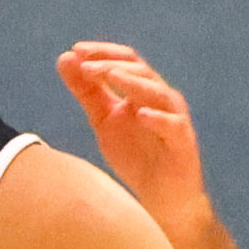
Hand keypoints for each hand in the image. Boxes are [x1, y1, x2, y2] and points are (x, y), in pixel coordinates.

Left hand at [56, 42, 211, 244]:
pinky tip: (141, 114)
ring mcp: (174, 118)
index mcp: (142, 89)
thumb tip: (64, 58)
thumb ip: (87, 91)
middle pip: (140, 70)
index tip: (76, 50)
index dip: (102, 52)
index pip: (125, 60)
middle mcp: (161, 98)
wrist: (162, 198)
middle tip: (86, 66)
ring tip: (111, 76)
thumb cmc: (136, 156)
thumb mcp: (103, 120)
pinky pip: (173, 125)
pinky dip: (158, 118)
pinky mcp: (183, 142)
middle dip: (112, 65)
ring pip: (158, 92)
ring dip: (134, 82)